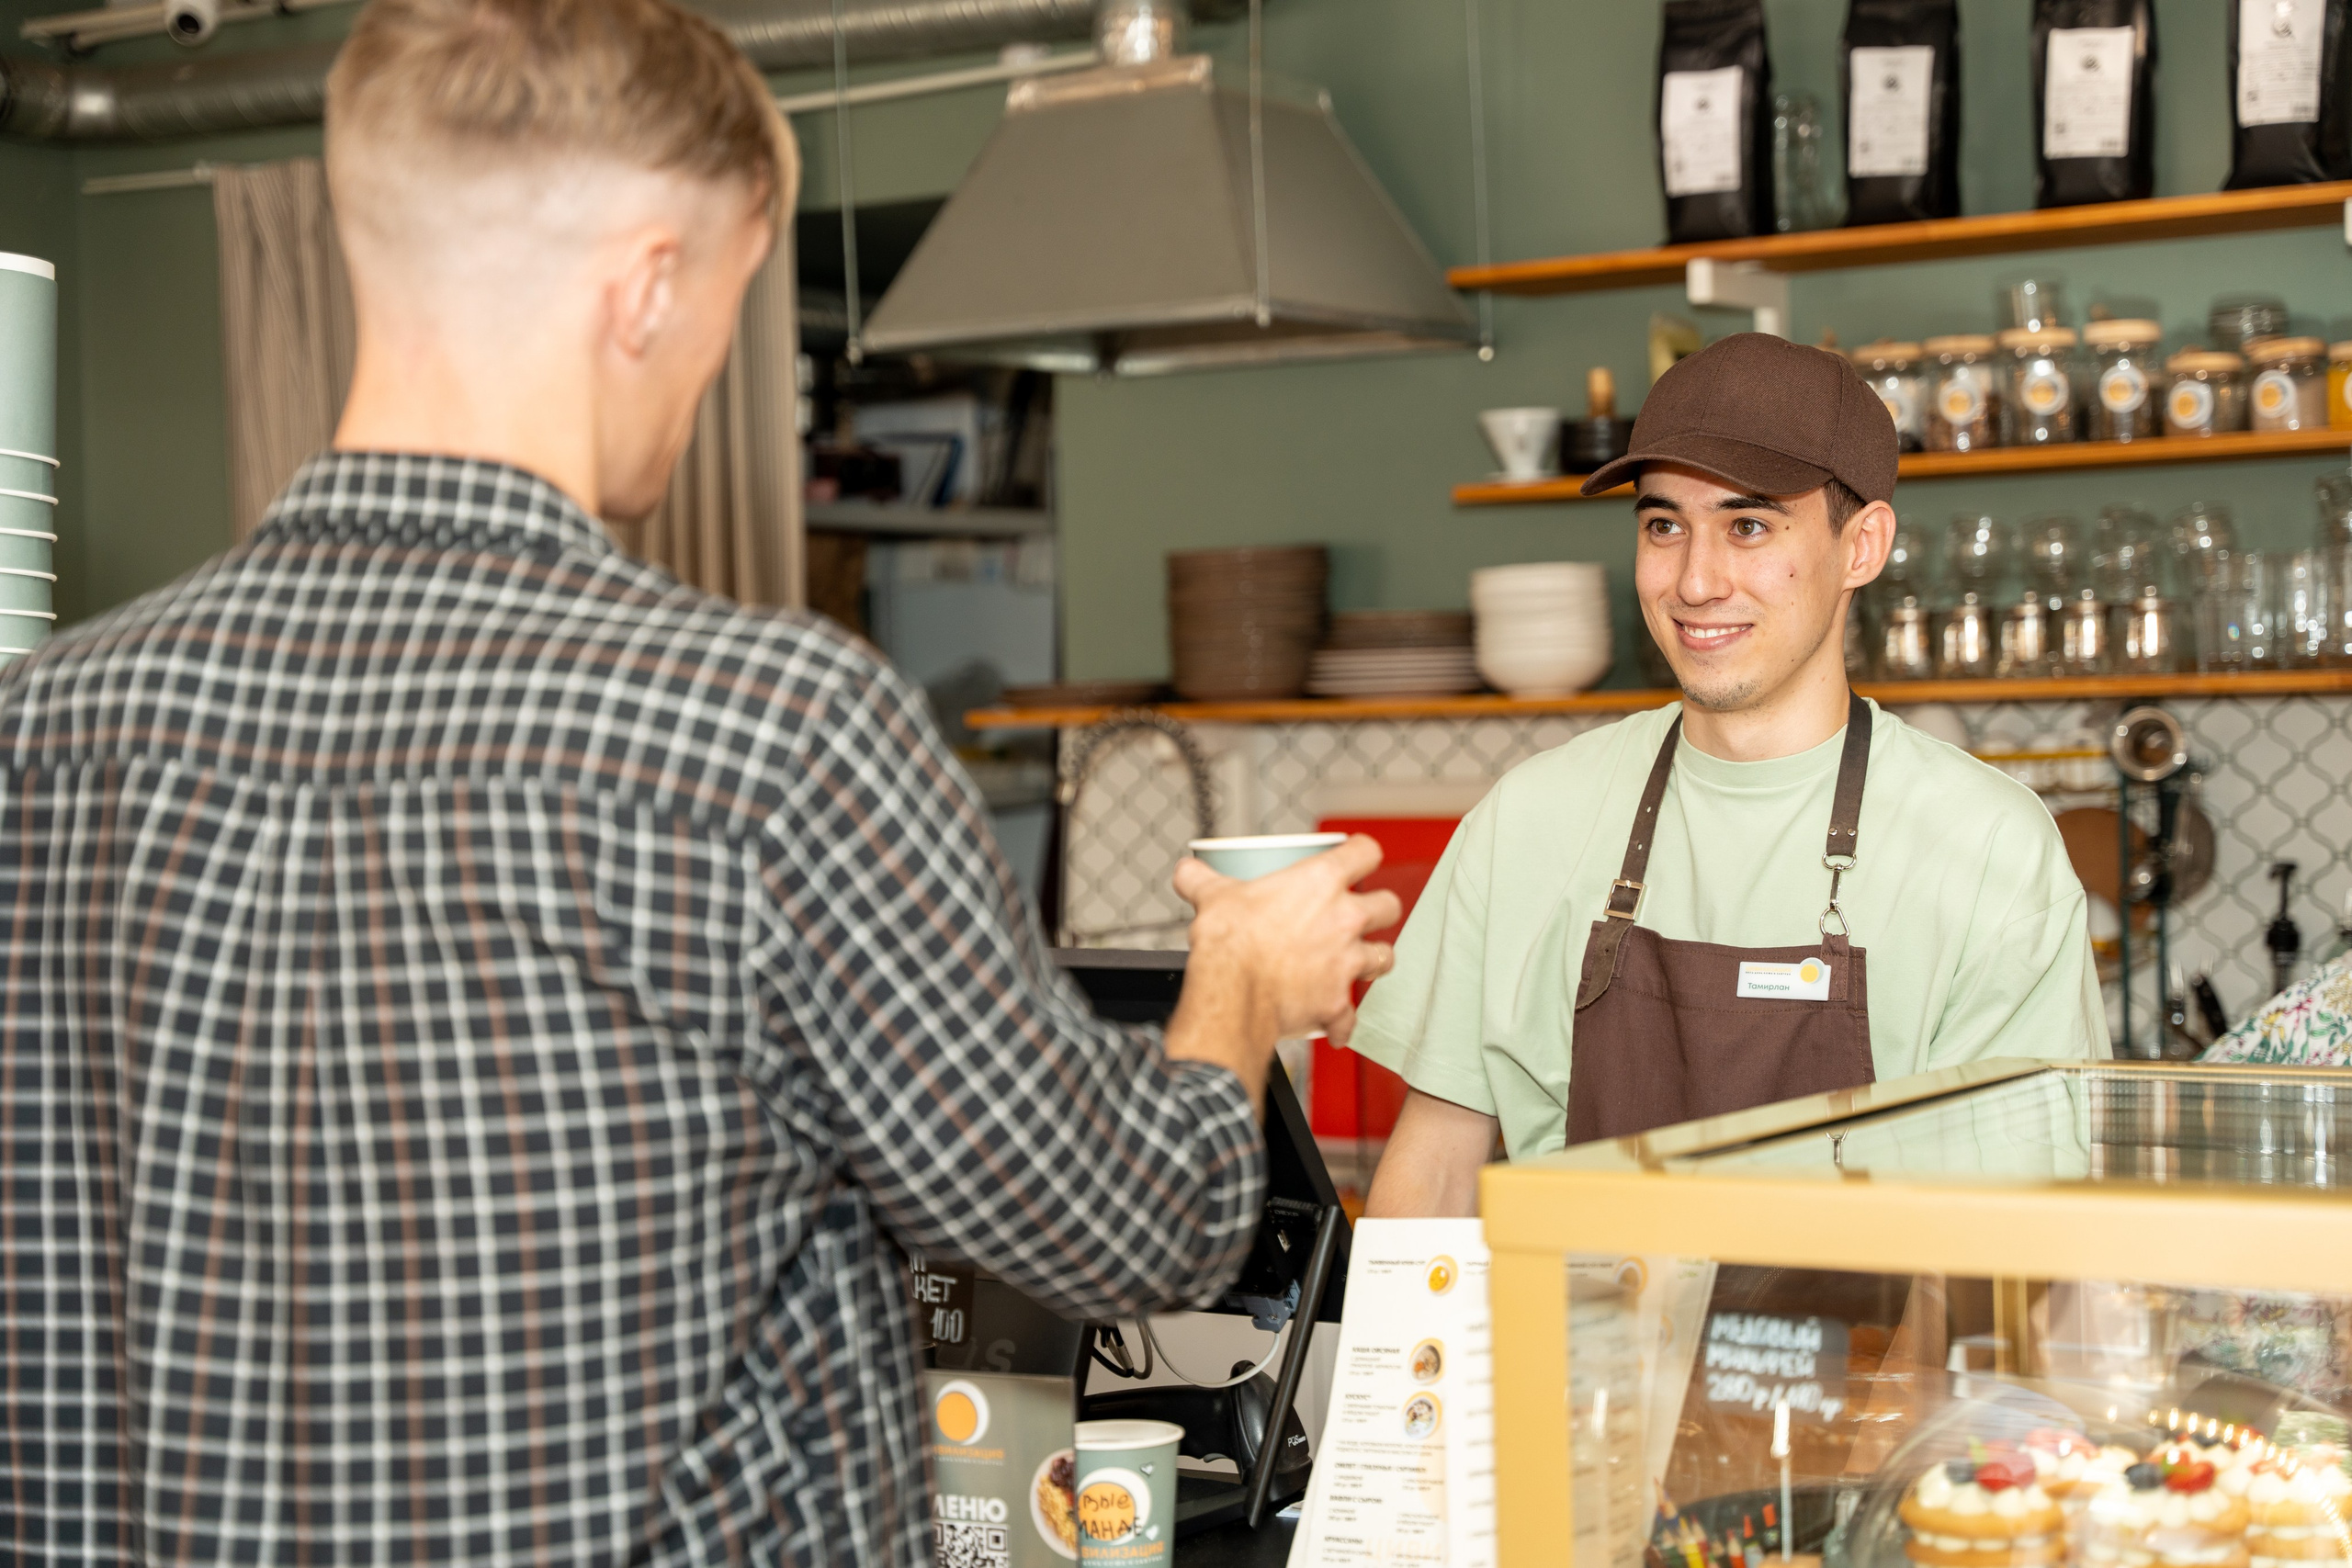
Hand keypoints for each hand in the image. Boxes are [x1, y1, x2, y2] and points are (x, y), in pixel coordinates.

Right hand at [1173, 836, 1401, 1048]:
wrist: (1231, 993)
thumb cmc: (1230, 941)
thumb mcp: (1213, 897)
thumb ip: (1201, 879)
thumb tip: (1188, 871)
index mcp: (1321, 882)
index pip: (1365, 852)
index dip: (1362, 852)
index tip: (1357, 857)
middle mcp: (1344, 920)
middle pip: (1388, 905)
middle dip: (1378, 910)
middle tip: (1360, 915)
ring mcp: (1346, 963)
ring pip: (1384, 957)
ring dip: (1373, 960)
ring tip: (1358, 963)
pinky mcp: (1338, 1003)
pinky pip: (1351, 1017)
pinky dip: (1342, 1022)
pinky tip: (1333, 1025)